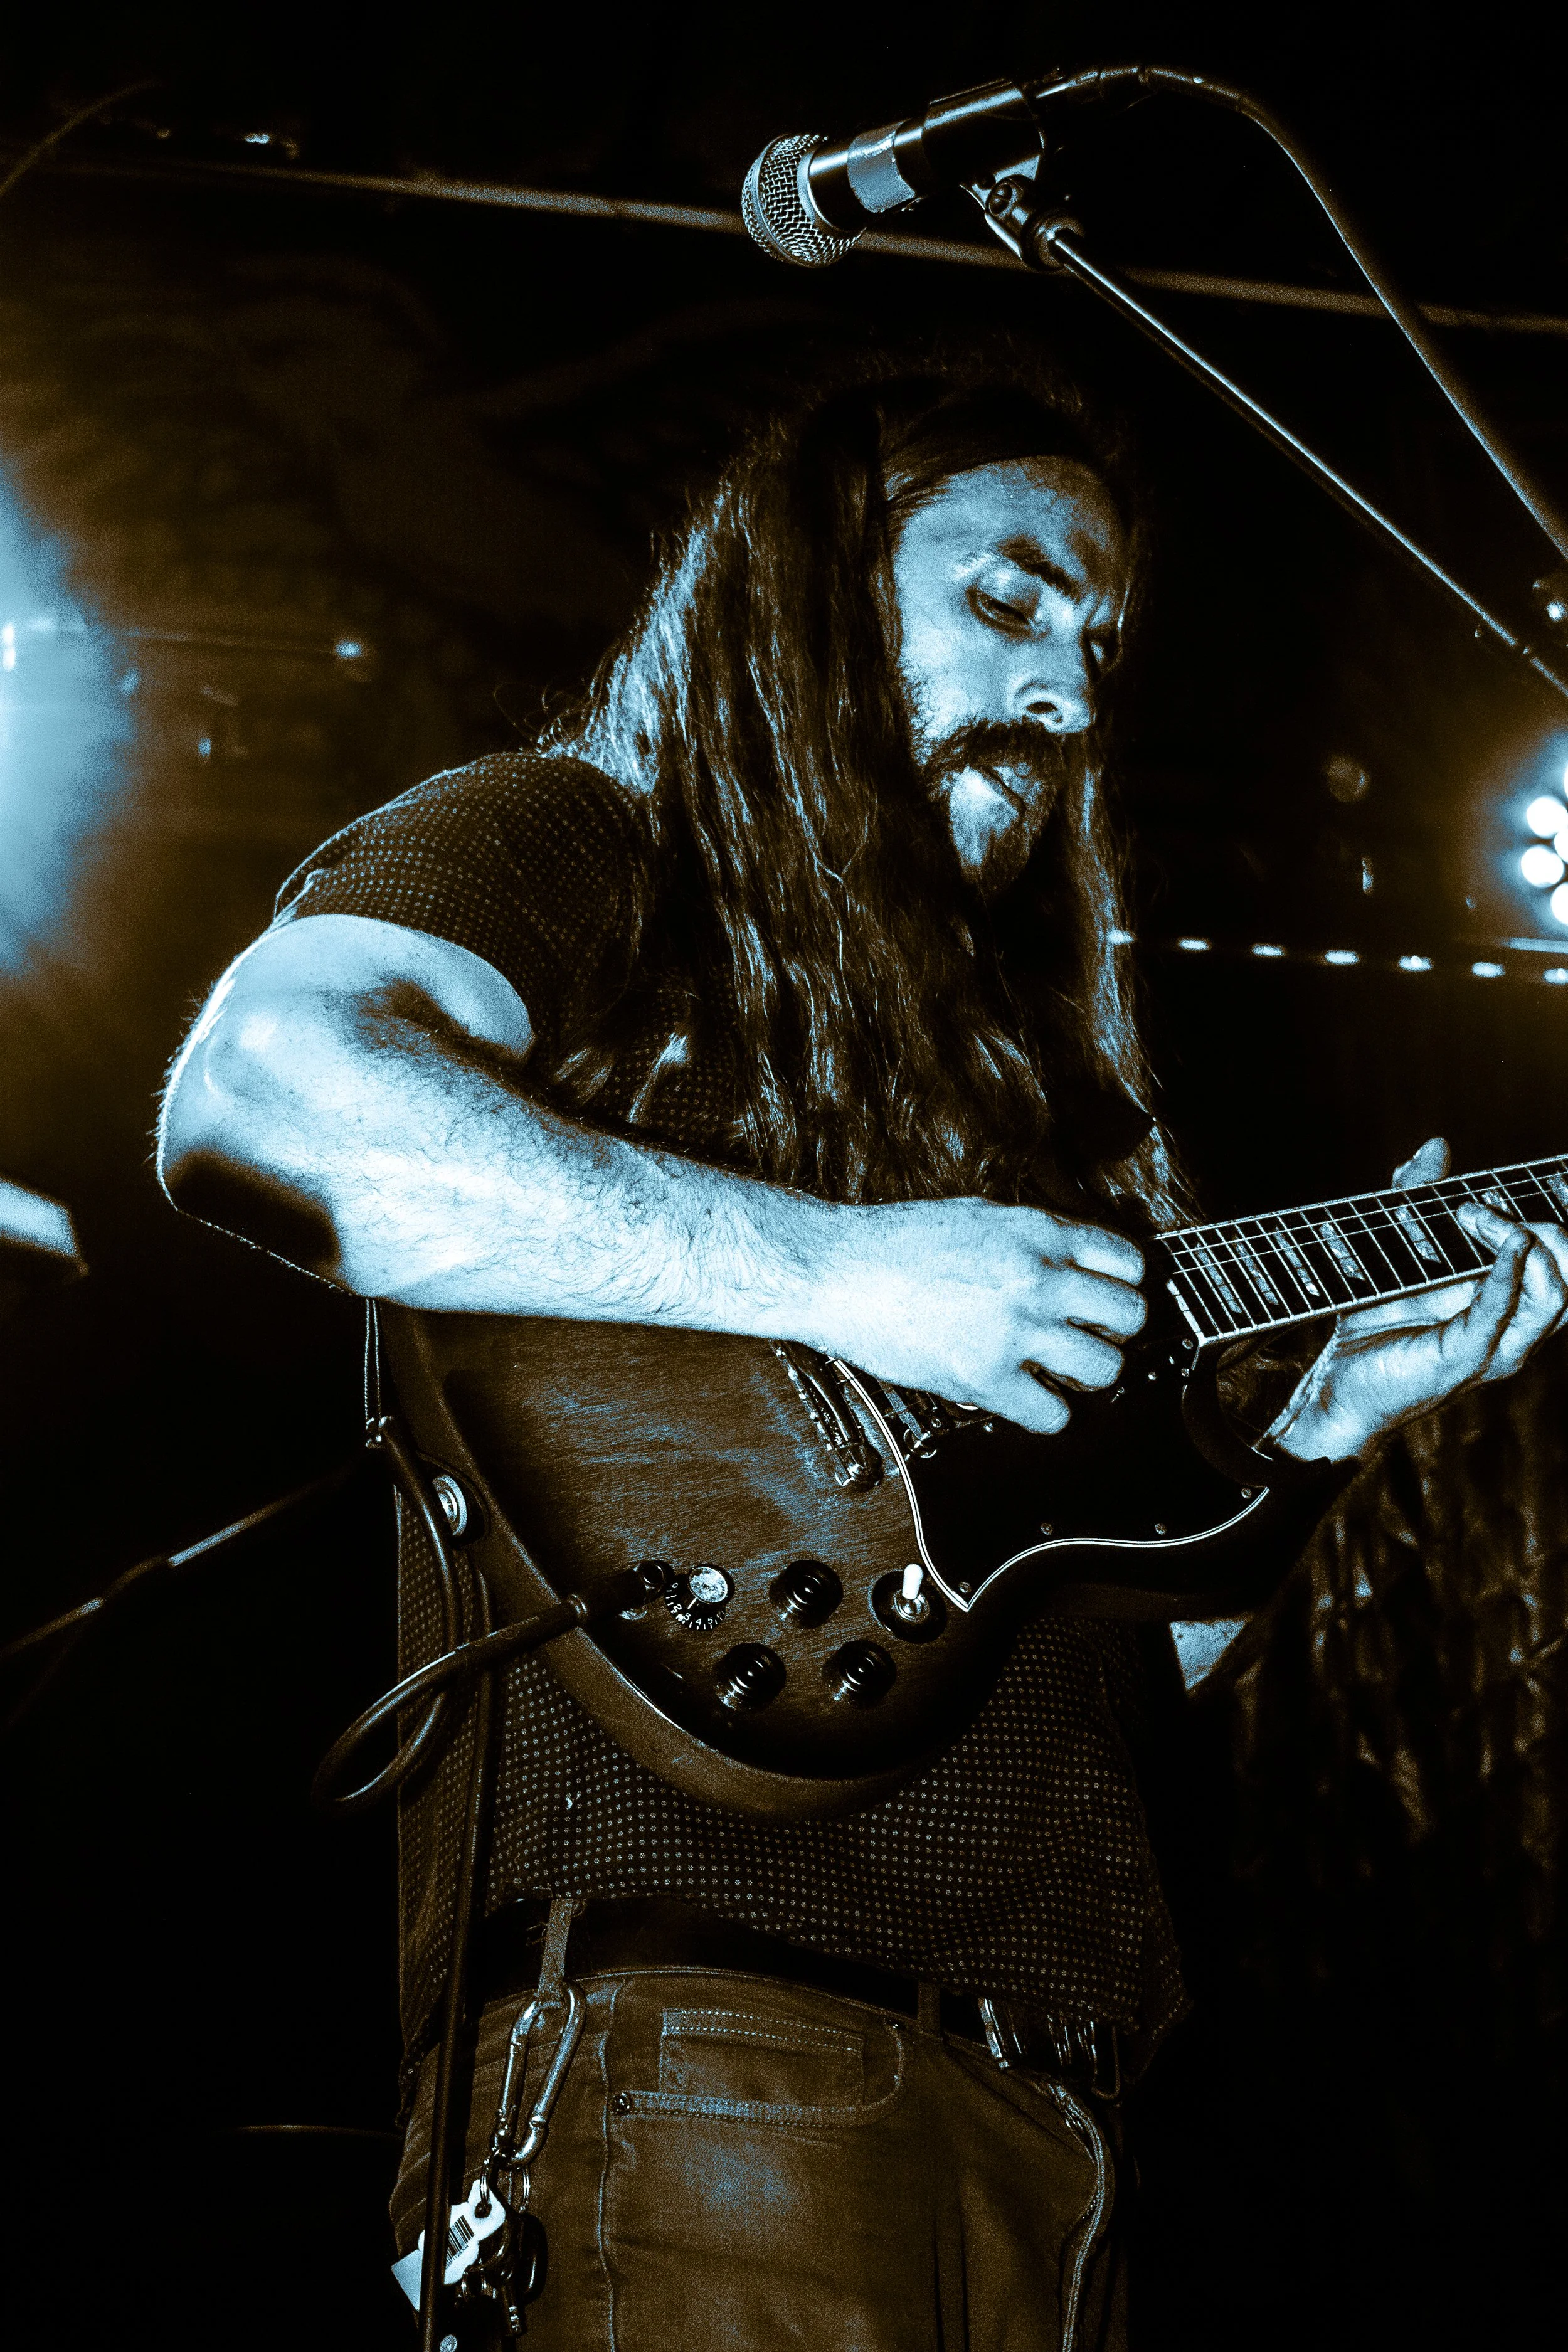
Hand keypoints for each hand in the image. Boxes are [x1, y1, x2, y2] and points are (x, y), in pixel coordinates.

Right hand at [809, 1195, 1145, 1433]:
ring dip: (1084, 1377)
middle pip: (1130, 1316)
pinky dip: (1045, 1415)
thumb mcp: (977, 1217)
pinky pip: (1054, 1414)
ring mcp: (1015, 1327)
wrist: (834, 1268)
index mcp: (1037, 1233)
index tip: (1105, 1301)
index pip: (1127, 1262)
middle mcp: (1037, 1277)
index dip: (1121, 1287)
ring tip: (1057, 1374)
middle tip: (1086, 1340)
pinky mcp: (985, 1374)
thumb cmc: (892, 1242)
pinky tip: (1024, 1401)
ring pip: (1104, 1368)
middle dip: (1113, 1333)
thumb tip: (1063, 1264)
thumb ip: (1029, 1241)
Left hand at [1270, 1135, 1567, 1461]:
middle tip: (1477, 1206)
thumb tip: (1438, 1145)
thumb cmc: (1374, 1318)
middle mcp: (1517, 1324)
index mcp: (1512, 1298)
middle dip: (1544, 1226)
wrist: (1339, 1381)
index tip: (1561, 1177)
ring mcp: (1499, 1345)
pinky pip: (1502, 1312)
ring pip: (1554, 1293)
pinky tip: (1509, 1244)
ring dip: (1521, 1242)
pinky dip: (1508, 1274)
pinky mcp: (1469, 1358)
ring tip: (1473, 1215)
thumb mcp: (1396, 1247)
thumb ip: (1417, 1195)